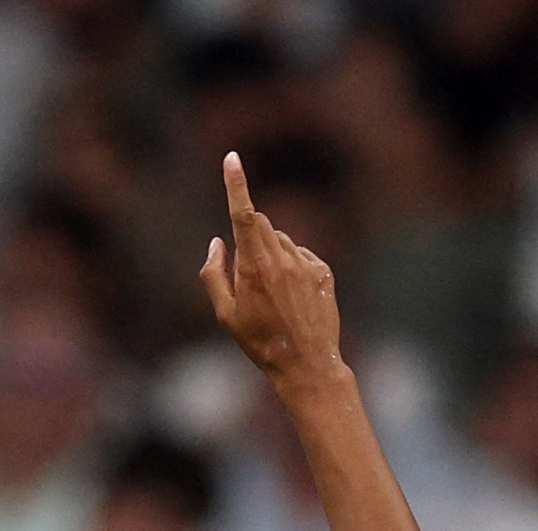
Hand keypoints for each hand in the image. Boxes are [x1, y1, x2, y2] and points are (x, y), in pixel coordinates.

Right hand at [201, 152, 342, 388]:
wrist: (308, 365)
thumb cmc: (261, 343)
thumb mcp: (225, 314)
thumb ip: (213, 274)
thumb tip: (217, 242)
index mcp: (254, 267)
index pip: (242, 213)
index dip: (236, 183)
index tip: (232, 158)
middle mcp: (282, 260)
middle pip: (259, 223)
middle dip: (248, 235)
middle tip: (249, 275)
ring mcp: (306, 265)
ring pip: (280, 240)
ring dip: (270, 254)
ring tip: (274, 295)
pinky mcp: (324, 272)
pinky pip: (301, 254)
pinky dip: (293, 265)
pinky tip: (293, 296)